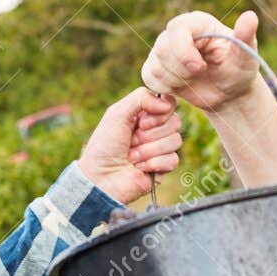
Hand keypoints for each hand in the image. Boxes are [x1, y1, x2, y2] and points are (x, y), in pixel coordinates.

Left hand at [77, 87, 182, 204]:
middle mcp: (155, 130)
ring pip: (175, 141)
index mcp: (145, 114)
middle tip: (132, 141)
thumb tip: (166, 104)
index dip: (159, 113)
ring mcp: (161, 149)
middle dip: (150, 134)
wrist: (101, 177)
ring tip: (132, 156)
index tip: (141, 122)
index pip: (169, 104)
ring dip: (148, 150)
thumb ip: (141, 98)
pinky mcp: (164, 167)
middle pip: (175, 122)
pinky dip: (153, 163)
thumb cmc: (104, 146)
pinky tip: (139, 167)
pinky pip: (173, 159)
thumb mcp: (117, 113)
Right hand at [141, 9, 260, 113]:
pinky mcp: (156, 67)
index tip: (200, 68)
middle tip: (202, 74)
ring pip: (155, 66)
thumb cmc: (239, 70)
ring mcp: (163, 49)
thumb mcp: (246, 56)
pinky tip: (183, 88)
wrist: (229, 92)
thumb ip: (246, 36)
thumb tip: (250, 16)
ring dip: (176, 81)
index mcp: (198, 23)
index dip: (183, 50)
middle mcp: (177, 33)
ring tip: (195, 80)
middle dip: (182, 71)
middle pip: (162, 49)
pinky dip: (166, 89)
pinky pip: (149, 79)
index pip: (177, 28)